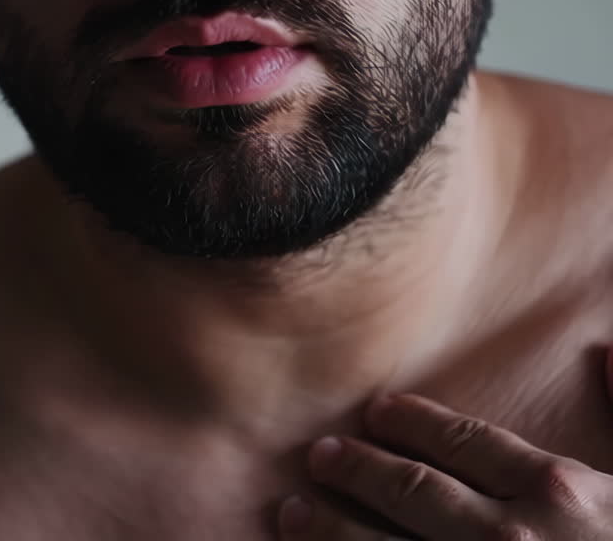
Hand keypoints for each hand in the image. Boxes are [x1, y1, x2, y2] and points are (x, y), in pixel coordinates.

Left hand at [276, 391, 612, 539]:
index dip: (413, 421)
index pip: (465, 441)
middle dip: (357, 467)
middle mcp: (511, 536)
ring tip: (291, 513)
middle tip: (320, 454)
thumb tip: (610, 349)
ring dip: (329, 530)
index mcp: (559, 492)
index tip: (377, 411)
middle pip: (411, 489)